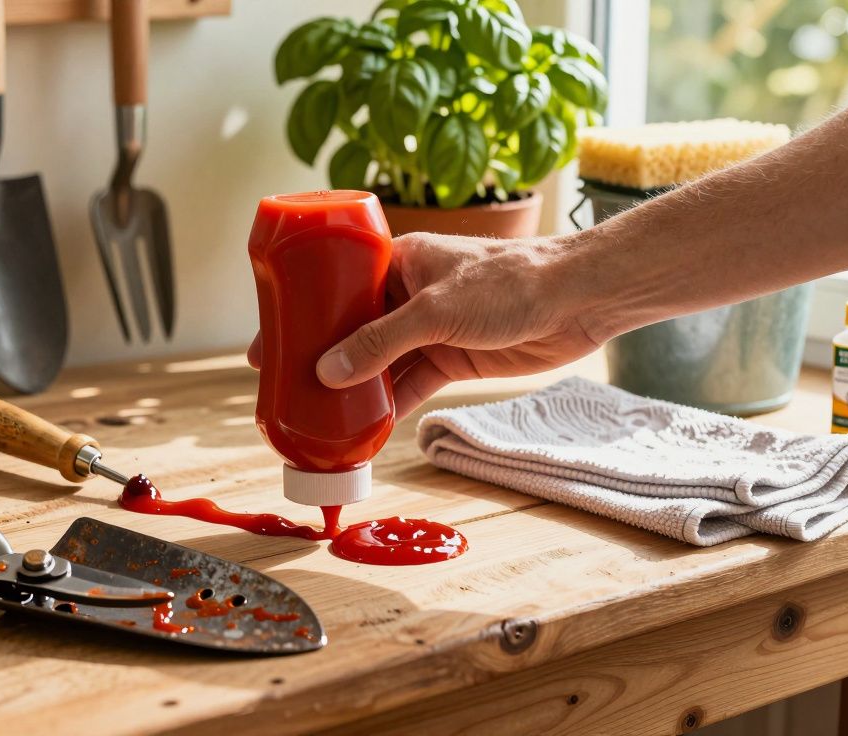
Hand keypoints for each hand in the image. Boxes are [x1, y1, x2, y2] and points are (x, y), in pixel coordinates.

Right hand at [247, 232, 604, 416]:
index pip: (336, 286)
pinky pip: (407, 383)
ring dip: (352, 387)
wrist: (577, 300)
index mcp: (398, 261)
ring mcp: (429, 327)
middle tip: (282, 384)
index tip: (270, 341)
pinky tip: (362, 427)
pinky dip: (387, 404)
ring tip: (314, 414)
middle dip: (319, 356)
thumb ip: (381, 341)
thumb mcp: (436, 310)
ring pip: (377, 361)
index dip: (302, 313)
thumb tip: (328, 371)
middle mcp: (408, 292)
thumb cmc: (510, 282)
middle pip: (351, 328)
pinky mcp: (451, 356)